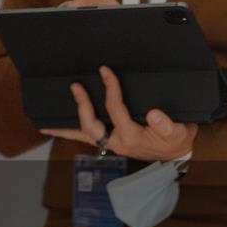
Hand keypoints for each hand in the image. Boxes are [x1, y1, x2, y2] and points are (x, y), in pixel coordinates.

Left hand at [41, 65, 196, 161]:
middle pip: (91, 125)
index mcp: (131, 136)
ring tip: (47, 125)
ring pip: (84, 135)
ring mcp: (112, 144)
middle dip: (82, 105)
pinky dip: (71, 135)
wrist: (176, 155)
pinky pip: (88, 138)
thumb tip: (154, 113)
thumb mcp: (179, 131)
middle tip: (76, 87)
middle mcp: (117, 142)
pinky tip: (58, 131)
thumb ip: (167, 124)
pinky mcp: (112, 143)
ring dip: (66, 128)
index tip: (106, 71)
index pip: (115, 109)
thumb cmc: (177, 141)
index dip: (110, 88)